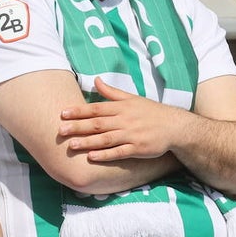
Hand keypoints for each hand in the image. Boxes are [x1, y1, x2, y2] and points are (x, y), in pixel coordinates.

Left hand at [59, 77, 184, 161]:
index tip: (63, 113)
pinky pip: (119, 152)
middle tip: (60, 131)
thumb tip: (96, 79)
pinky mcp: (138, 149)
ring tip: (71, 145)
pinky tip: (92, 157)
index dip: (79, 111)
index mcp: (121, 107)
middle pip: (97, 124)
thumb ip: (111, 92)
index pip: (96, 109)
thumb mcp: (132, 98)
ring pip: (106, 139)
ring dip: (88, 142)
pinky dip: (105, 155)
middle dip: (78, 127)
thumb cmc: (150, 112)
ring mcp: (131, 135)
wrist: (175, 126)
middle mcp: (124, 120)